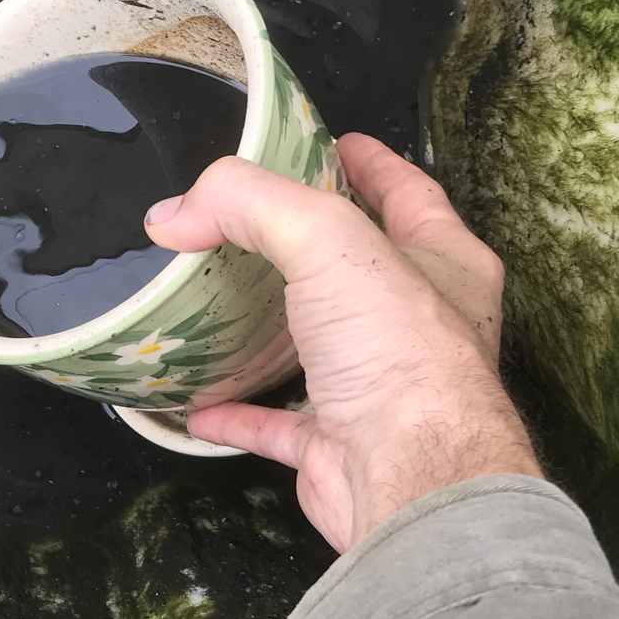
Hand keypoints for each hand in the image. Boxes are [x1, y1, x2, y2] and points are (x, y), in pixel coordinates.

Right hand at [145, 134, 539, 552]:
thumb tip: (172, 215)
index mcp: (445, 263)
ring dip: (273, 328)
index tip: (330, 141)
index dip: (371, 163)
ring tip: (220, 298)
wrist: (408, 477)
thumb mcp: (325, 238)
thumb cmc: (396, 346)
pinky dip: (238, 412)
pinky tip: (195, 399)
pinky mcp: (341, 447)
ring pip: (321, 348)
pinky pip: (279, 423)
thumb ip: (247, 206)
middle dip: (314, 245)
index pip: (410, 194)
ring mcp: (382, 391)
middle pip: (363, 270)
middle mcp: (423, 325)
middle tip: (254, 217)